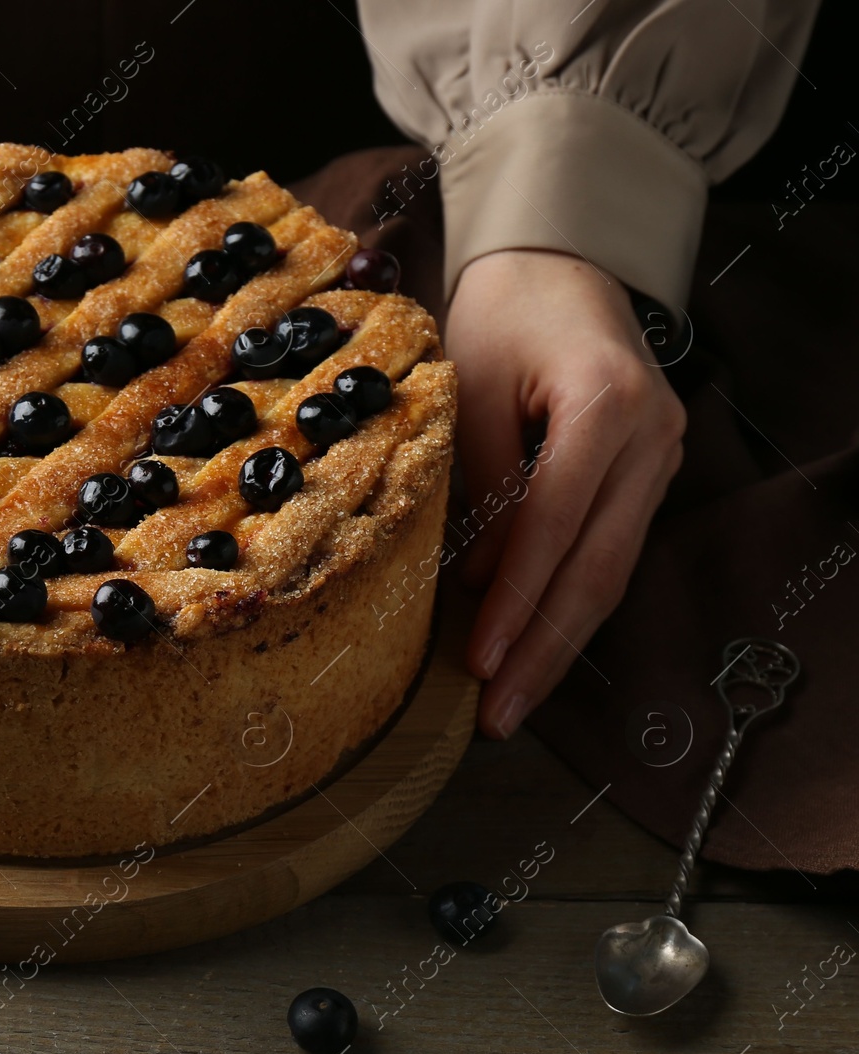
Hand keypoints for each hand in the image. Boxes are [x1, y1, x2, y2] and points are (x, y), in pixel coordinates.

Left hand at [444, 250, 685, 738]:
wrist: (558, 263)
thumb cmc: (504, 312)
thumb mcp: (471, 386)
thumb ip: (478, 480)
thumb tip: (476, 579)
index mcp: (605, 405)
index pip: (555, 525)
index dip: (516, 600)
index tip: (478, 662)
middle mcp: (650, 437)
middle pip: (597, 566)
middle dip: (545, 647)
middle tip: (500, 714)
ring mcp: (658, 457)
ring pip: (611, 569)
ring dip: (559, 637)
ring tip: (513, 699)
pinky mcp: (647, 471)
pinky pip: (609, 549)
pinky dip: (571, 599)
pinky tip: (536, 644)